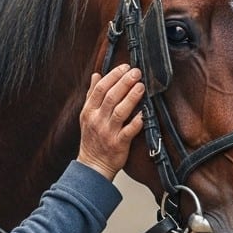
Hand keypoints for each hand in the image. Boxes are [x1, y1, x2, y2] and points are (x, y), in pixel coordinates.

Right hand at [77, 65, 144, 179]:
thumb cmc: (92, 139)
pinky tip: (145, 112)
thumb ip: (92, 94)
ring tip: (141, 86)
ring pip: (120, 111)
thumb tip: (96, 75)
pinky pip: (129, 130)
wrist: (93, 165)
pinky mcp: (118, 144)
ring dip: (131, 97)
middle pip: (111, 97)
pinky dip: (138, 121)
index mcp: (89, 111)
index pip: (100, 89)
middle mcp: (97, 120)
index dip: (113, 76)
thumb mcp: (87, 115)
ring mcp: (108, 132)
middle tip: (137, 72)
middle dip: (124, 82)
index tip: (125, 67)